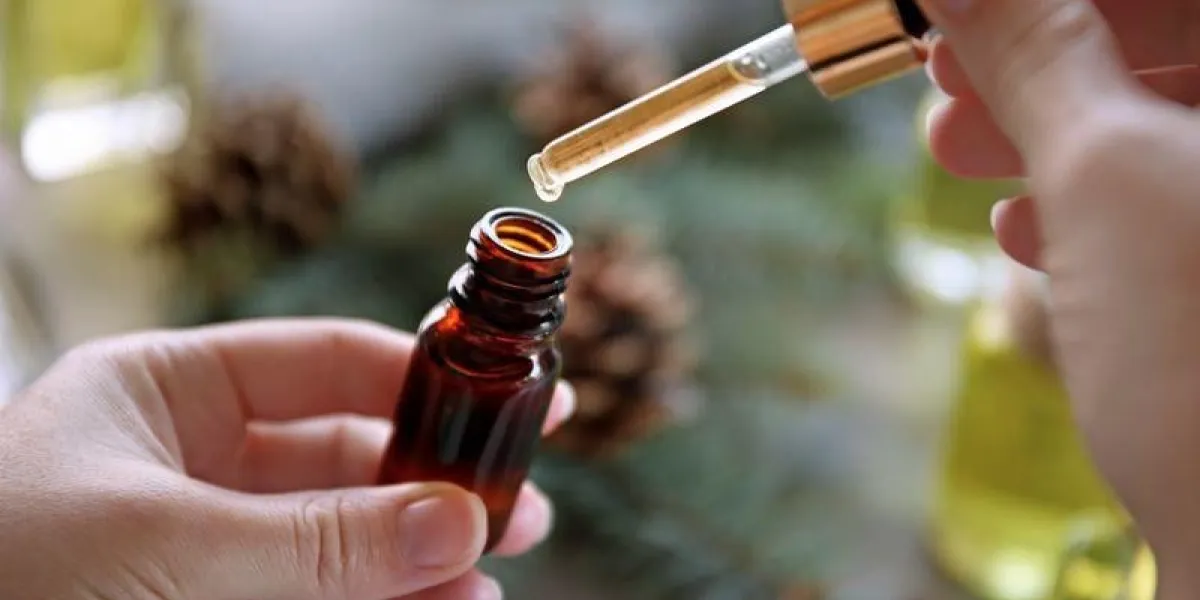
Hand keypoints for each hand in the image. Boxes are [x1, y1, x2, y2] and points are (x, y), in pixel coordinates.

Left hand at [0, 319, 575, 599]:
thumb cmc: (4, 581)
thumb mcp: (167, 549)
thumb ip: (320, 540)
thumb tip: (461, 521)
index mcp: (161, 395)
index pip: (321, 362)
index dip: (424, 374)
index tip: (513, 395)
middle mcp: (186, 463)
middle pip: (343, 456)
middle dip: (433, 481)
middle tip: (518, 508)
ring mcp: (197, 545)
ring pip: (336, 539)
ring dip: (416, 556)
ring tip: (488, 579)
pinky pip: (313, 595)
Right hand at [919, 0, 1199, 594]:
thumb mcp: (1108, 178)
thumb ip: (1031, 49)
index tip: (962, 11)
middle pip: (1163, 42)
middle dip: (1040, 49)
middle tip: (942, 68)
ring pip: (1158, 121)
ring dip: (1044, 126)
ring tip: (951, 144)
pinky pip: (1167, 199)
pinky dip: (1087, 200)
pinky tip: (1022, 229)